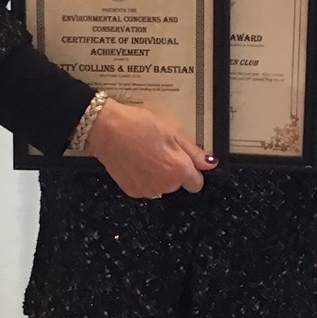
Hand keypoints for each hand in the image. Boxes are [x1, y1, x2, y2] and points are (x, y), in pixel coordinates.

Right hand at [85, 98, 216, 198]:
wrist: (106, 129)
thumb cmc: (139, 125)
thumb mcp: (173, 132)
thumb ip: (193, 152)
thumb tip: (210, 164)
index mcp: (179, 171)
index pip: (197, 183)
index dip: (191, 170)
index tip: (182, 158)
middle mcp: (165, 186)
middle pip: (177, 184)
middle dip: (173, 171)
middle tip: (160, 149)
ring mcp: (147, 191)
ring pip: (161, 186)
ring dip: (158, 175)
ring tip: (145, 154)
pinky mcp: (132, 191)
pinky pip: (146, 188)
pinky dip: (143, 178)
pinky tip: (135, 162)